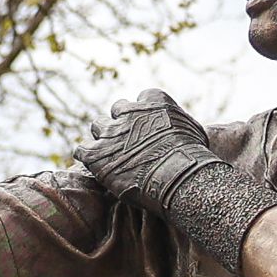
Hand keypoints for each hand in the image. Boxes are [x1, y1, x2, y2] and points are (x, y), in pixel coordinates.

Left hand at [76, 88, 216, 201]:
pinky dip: (87, 156)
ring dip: (104, 137)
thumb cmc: (194, 158)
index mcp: (153, 101)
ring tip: (111, 154)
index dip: (144, 114)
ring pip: (98, 126)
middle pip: (117, 109)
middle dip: (122, 123)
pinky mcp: (97, 154)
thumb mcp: (195, 131)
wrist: (179, 177)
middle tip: (129, 142)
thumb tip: (180, 131)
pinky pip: (82, 150)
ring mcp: (111, 132)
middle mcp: (129, 111)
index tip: (148, 128)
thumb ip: (180, 124)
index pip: (142, 99)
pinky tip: (97, 166)